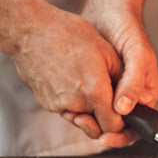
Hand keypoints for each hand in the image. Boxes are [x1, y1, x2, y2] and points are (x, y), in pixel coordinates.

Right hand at [11, 2, 126, 140]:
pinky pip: (65, 109)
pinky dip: (71, 100)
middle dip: (103, 115)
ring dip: (86, 107)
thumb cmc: (68, 34)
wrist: (30, 31)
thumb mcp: (106, 51)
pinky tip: (69, 79)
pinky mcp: (45, 103)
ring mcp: (57, 105)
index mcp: (94, 92)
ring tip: (85, 80)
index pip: (113, 126)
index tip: (122, 113)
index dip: (121, 123)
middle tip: (104, 94)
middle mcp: (75, 104)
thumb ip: (121, 80)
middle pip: (96, 124)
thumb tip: (127, 99)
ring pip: (80, 117)